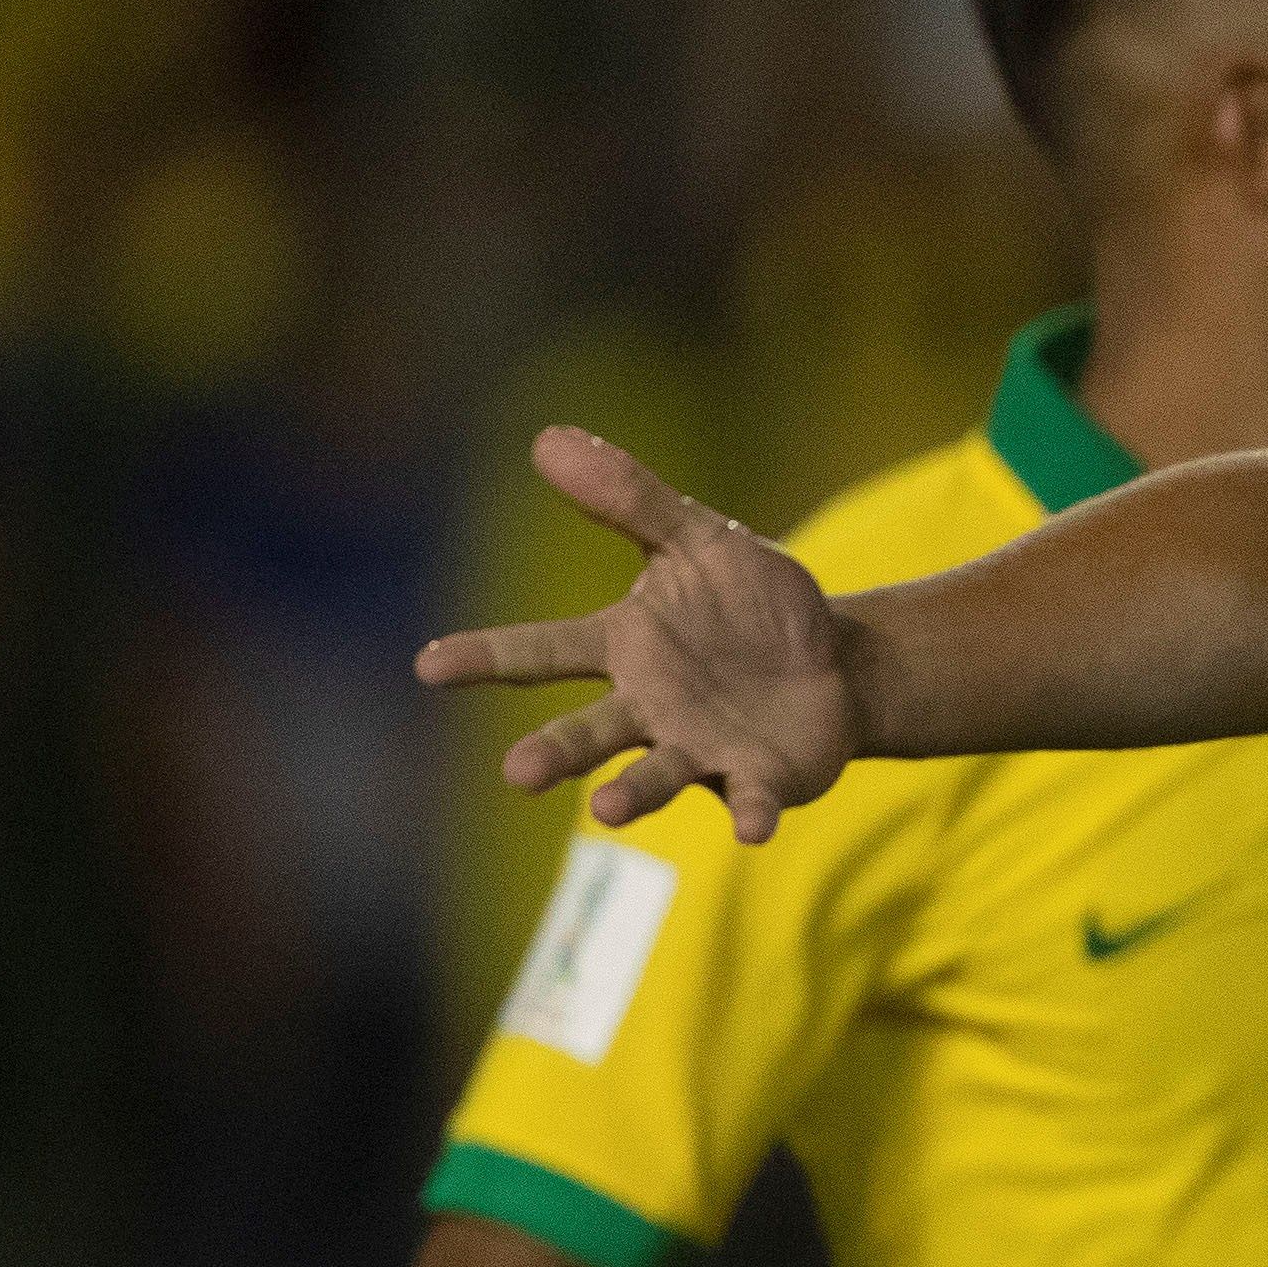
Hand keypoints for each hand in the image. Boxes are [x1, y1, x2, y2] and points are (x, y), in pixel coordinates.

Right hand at [416, 430, 856, 840]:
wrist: (838, 662)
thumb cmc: (753, 606)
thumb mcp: (700, 539)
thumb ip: (631, 498)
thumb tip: (546, 438)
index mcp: (625, 648)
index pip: (543, 650)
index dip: (485, 657)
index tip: (429, 665)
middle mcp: (649, 708)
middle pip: (588, 732)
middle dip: (554, 752)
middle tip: (519, 772)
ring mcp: (700, 749)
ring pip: (654, 776)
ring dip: (631, 796)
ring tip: (605, 811)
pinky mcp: (757, 779)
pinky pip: (750, 799)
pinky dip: (750, 812)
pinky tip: (753, 827)